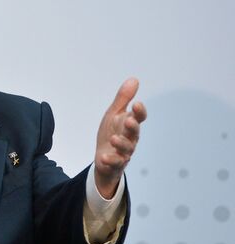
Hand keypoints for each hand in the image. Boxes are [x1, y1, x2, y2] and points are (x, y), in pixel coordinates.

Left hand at [95, 78, 146, 198]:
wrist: (104, 158)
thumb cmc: (111, 133)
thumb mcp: (114, 114)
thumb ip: (123, 99)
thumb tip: (134, 79)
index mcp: (129, 125)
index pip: (139, 117)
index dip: (139, 112)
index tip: (137, 104)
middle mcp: (130, 138)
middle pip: (135, 133)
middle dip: (133, 127)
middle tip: (129, 121)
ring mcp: (123, 152)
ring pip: (127, 149)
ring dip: (121, 144)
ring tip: (113, 139)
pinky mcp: (115, 163)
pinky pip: (115, 163)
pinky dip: (111, 160)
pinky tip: (104, 157)